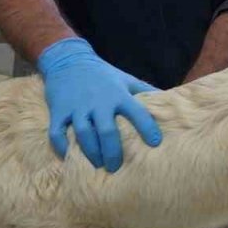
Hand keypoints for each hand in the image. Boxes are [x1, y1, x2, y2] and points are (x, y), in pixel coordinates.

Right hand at [37, 37, 162, 171]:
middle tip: (116, 167)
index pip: (137, 112)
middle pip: (107, 131)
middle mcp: (98, 102)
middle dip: (112, 152)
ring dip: (91, 152)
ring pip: (83, 134)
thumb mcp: (126, 80)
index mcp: (118, 95)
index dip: (147, 128)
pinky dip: (62, 146)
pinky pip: (57, 133)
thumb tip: (170, 102)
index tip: (155, 143)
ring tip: (98, 165)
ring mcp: (77, 107)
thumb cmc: (103, 75)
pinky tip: (69, 156)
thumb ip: (146, 91)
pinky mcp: (58, 111)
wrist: (69, 60)